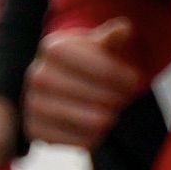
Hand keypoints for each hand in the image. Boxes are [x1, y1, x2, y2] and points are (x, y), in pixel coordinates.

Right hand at [24, 15, 140, 151]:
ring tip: (113, 114)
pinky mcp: (35, 131)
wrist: (59, 87)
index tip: (136, 81)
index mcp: (54, 48)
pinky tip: (99, 130)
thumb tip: (125, 28)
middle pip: (93, 95)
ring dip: (107, 119)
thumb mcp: (99, 46)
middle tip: (126, 100)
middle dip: (116, 98)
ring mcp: (33, 104)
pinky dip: (93, 138)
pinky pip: (75, 141)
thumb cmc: (86, 63)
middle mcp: (38, 75)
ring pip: (86, 120)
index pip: (99, 67)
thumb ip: (112, 38)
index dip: (122, 76)